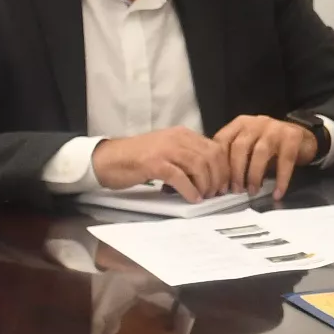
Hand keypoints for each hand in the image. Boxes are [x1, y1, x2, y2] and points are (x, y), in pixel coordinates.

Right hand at [93, 127, 227, 199]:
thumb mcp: (167, 151)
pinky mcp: (154, 163)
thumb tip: (210, 174)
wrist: (108, 159)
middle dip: (218, 177)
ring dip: (206, 184)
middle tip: (216, 193)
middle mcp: (177, 138)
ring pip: (199, 165)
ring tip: (204, 197)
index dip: (224, 168)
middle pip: (211, 156)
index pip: (214, 148)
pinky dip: (189, 190)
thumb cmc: (138, 159)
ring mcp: (165, 149)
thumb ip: (187, 157)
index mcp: (182, 134)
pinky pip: (180, 177)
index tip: (225, 184)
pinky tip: (192, 199)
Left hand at [213, 113, 317, 197]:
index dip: (219, 165)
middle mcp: (256, 123)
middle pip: (239, 147)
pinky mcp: (292, 137)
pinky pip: (285, 161)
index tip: (219, 185)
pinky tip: (277, 193)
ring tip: (253, 191)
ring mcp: (275, 128)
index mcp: (241, 124)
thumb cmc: (272, 146)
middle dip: (235, 172)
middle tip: (236, 190)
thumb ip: (235, 158)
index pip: (222, 140)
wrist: (304, 138)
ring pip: (259, 153)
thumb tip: (223, 183)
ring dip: (254, 175)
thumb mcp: (250, 147)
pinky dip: (281, 180)